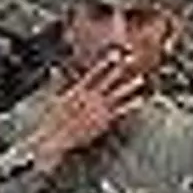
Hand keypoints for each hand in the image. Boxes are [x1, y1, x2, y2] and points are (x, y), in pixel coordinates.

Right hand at [27, 53, 145, 171]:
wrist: (54, 139)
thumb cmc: (51, 121)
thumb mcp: (53, 98)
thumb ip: (57, 82)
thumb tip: (54, 69)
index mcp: (77, 91)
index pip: (94, 73)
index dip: (105, 63)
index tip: (116, 53)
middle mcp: (90, 98)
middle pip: (108, 80)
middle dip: (120, 69)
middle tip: (131, 58)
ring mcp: (97, 109)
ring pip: (117, 95)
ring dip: (129, 87)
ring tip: (141, 79)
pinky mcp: (103, 122)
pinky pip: (119, 112)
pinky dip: (130, 106)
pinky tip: (140, 101)